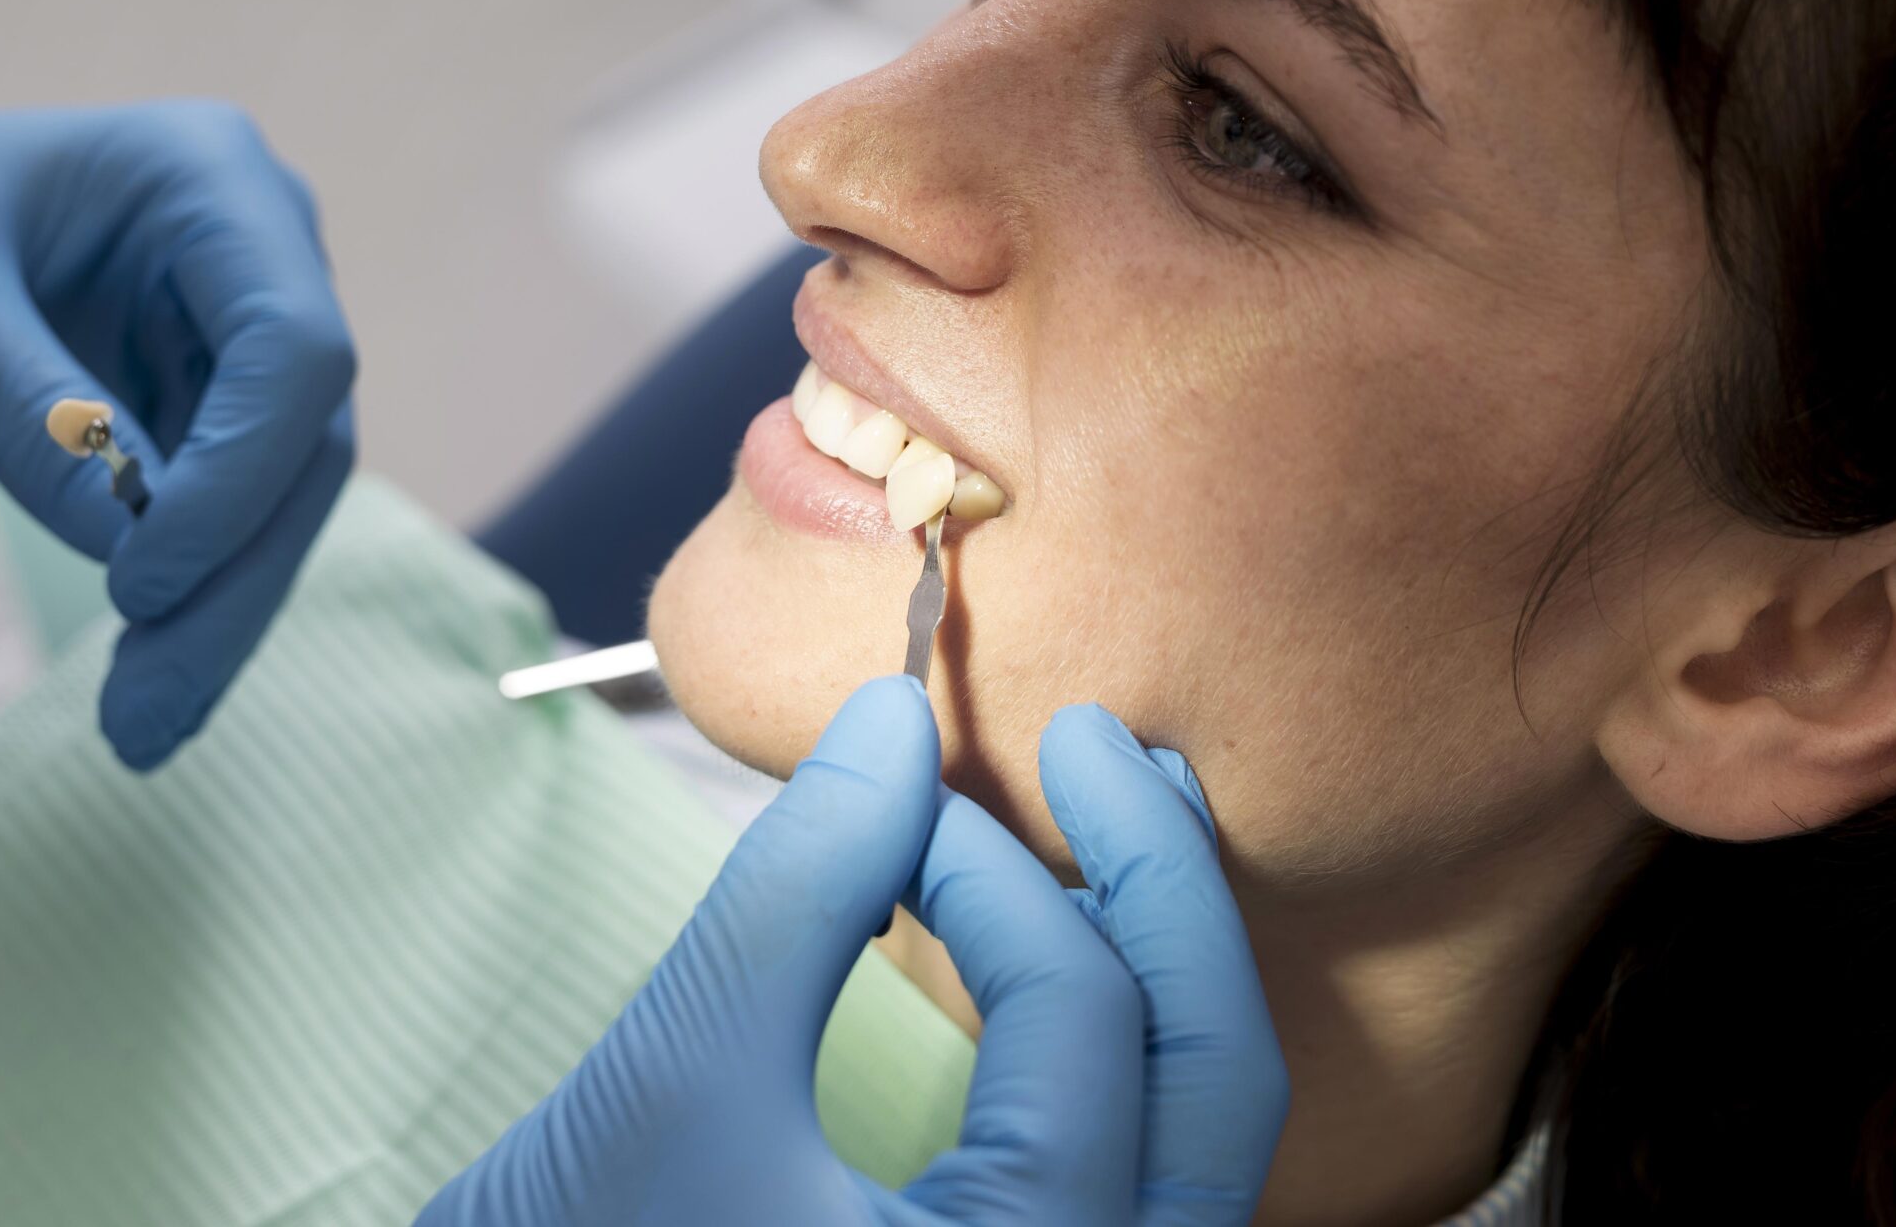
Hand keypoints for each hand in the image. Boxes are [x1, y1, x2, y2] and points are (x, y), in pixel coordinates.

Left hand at [0, 12, 356, 769]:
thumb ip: (28, 408)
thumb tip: (131, 547)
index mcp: (210, 180)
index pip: (293, 346)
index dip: (237, 476)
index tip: (135, 582)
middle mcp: (253, 251)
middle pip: (302, 441)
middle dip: (232, 579)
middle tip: (146, 717)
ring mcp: (233, 332)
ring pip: (279, 499)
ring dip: (218, 614)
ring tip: (138, 730)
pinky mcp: (200, 405)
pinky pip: (226, 521)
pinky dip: (192, 606)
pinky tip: (146, 689)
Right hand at [419, 676, 1289, 1225]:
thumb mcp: (682, 1068)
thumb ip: (800, 883)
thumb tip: (893, 721)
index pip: (1080, 1022)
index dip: (993, 865)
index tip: (894, 790)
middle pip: (1214, 1079)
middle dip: (1164, 882)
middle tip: (1095, 738)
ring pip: (1204, 1135)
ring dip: (1170, 958)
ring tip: (1125, 812)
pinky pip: (1148, 1174)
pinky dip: (1131, 1048)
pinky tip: (1082, 945)